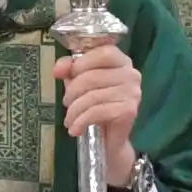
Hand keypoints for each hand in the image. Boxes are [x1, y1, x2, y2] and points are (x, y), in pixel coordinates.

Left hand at [52, 43, 141, 176]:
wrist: (110, 139)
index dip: (81, 63)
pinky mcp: (129, 111)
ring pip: (92, 96)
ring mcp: (132, 93)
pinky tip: (75, 129)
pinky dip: (80, 121)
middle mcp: (131, 74)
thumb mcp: (80, 82)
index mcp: (121, 61)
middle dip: (72, 92)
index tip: (67, 76)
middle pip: (92, 76)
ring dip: (74, 110)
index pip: (103, 52)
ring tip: (70, 119)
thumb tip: (59, 69)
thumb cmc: (96, 105)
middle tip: (67, 103)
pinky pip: (96, 112)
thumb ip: (70, 69)